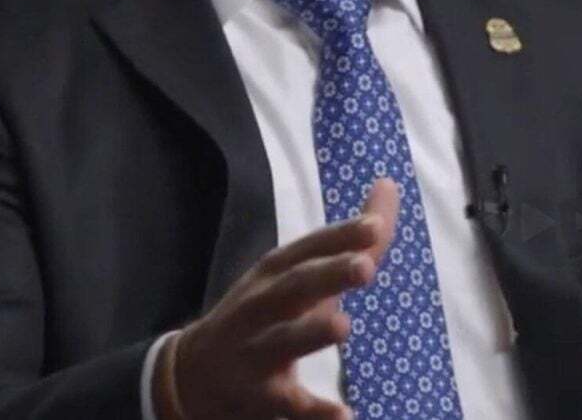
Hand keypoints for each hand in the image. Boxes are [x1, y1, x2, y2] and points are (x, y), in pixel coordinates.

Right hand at [155, 178, 399, 419]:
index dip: (339, 237)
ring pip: (285, 341)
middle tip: (366, 266)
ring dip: (311, 333)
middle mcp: (261, 307)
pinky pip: (289, 406)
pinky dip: (315, 413)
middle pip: (295, 287)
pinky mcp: (259, 397)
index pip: (308, 249)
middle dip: (328, 275)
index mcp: (274, 274)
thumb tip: (388, 185)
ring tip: (344, 326)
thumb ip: (348, 238)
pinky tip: (346, 416)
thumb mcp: (294, 273)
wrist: (192, 374)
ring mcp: (256, 352)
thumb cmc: (261, 313)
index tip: (374, 226)